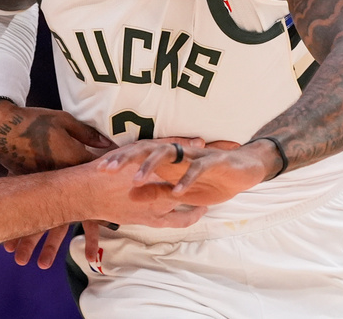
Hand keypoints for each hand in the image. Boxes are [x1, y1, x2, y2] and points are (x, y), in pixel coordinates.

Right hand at [0, 102, 117, 266]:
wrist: (2, 123)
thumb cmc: (36, 120)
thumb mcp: (65, 122)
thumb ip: (88, 137)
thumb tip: (110, 147)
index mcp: (71, 165)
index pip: (94, 188)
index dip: (105, 202)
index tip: (116, 220)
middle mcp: (55, 182)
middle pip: (62, 216)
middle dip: (54, 242)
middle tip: (61, 263)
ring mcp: (37, 185)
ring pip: (38, 219)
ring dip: (31, 241)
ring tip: (26, 261)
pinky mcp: (23, 182)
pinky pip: (23, 208)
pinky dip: (17, 225)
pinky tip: (9, 243)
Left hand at [98, 138, 264, 205]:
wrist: (244, 170)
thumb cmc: (208, 180)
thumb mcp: (178, 191)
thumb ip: (157, 192)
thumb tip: (131, 195)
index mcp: (165, 158)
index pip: (136, 154)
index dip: (118, 160)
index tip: (98, 170)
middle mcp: (176, 152)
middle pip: (144, 149)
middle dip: (125, 159)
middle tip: (107, 170)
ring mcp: (193, 154)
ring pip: (166, 154)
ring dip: (149, 167)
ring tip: (136, 180)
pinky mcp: (213, 161)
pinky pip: (196, 168)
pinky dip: (186, 180)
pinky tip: (177, 192)